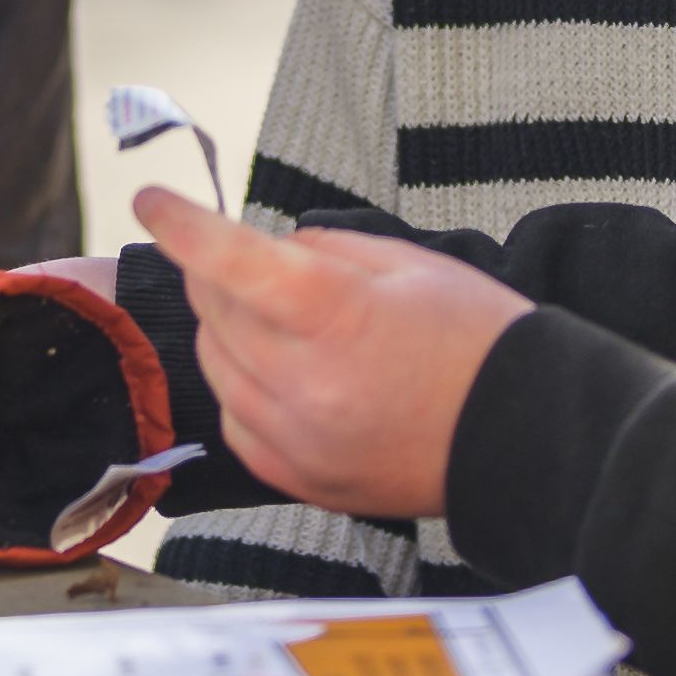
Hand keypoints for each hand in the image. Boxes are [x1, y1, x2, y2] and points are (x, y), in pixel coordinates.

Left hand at [132, 183, 523, 519]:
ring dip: (232, 330)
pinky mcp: (295, 476)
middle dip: (219, 272)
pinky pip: (234, 418)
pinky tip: (288, 373)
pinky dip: (244, 386)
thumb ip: (321, 250)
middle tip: (260, 264)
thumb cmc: (477, 341)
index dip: (179, 222)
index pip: (224, 257)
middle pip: (213, 308)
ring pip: (216, 363)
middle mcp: (302, 381)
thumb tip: (263, 248)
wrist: (524, 437)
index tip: (151, 199)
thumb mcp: (408, 263)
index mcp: (332, 313)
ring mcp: (295, 436)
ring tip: (291, 323)